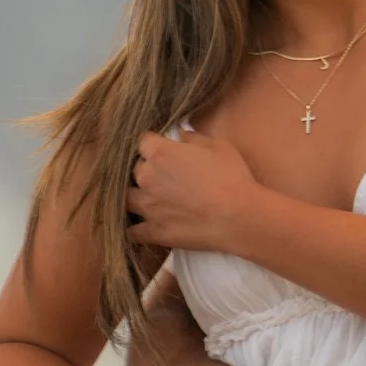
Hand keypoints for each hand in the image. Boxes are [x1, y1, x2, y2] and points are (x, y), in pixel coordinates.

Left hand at [126, 128, 254, 252]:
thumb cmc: (231, 177)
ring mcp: (147, 207)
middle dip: (146, 169)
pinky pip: (133, 231)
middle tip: (163, 175)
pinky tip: (143, 225)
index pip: (142, 142)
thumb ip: (193, 137)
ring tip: (149, 198)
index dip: (152, 144)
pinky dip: (136, 228)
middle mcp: (147, 178)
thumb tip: (180, 134)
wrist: (238, 217)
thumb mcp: (218, 146)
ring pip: (127, 198)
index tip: (160, 147)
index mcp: (160, 153)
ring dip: (136, 196)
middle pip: (134, 169)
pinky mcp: (153, 231)